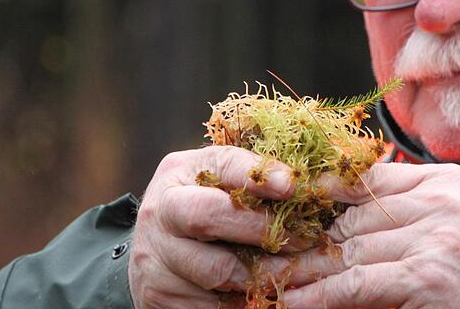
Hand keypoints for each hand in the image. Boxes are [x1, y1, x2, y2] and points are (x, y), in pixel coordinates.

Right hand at [128, 146, 293, 308]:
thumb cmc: (201, 203)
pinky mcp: (159, 295)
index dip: (258, 175)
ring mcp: (155, 257)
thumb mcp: (218, 179)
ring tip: (296, 270)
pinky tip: (268, 292)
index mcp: (179, 171)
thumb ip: (252, 176)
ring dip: (262, 273)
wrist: (154, 247)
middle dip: (260, 229)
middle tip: (304, 239)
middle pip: (207, 217)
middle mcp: (160, 211)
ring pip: (215, 271)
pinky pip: (211, 303)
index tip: (292, 186)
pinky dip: (245, 299)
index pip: (221, 165)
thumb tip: (302, 183)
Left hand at [280, 162, 459, 308]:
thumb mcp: (440, 225)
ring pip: (350, 249)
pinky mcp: (426, 275)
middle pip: (354, 214)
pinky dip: (321, 294)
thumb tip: (326, 201)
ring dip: (306, 268)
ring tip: (269, 277)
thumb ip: (396, 208)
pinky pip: (357, 282)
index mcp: (442, 180)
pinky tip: (294, 300)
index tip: (285, 205)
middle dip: (309, 236)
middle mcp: (441, 201)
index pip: (367, 178)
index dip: (323, 193)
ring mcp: (437, 236)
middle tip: (268, 247)